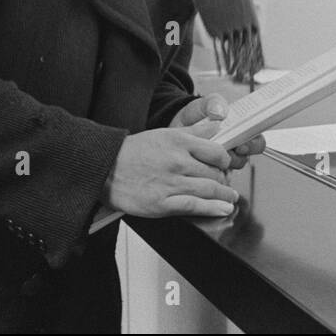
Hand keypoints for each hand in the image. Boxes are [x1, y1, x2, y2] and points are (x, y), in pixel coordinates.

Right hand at [106, 118, 239, 217]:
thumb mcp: (164, 133)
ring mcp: (170, 183)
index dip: (225, 161)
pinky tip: (222, 209)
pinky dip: (212, 208)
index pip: (216, 151)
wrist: (105, 169)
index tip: (226, 165)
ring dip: (224, 196)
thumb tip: (217, 126)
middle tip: (226, 184)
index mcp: (178, 142)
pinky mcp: (162, 203)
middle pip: (214, 173)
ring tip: (230, 198)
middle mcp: (177, 162)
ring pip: (208, 190)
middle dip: (224, 180)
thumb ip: (193, 131)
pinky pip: (194, 206)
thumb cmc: (133, 152)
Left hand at [170, 94, 263, 168]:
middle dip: (237, 157)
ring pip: (229, 170)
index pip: (257, 141)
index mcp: (241, 132)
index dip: (254, 145)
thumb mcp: (206, 103)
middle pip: (245, 159)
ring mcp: (221, 161)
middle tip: (226, 152)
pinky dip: (208, 172)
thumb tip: (221, 112)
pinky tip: (198, 163)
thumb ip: (215, 103)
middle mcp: (234, 148)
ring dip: (220, 165)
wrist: (177, 124)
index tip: (243, 144)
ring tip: (207, 155)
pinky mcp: (208, 170)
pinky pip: (213, 178)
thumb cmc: (197, 114)